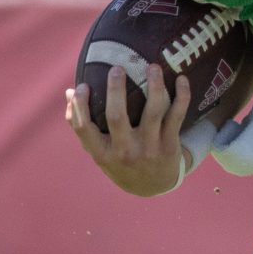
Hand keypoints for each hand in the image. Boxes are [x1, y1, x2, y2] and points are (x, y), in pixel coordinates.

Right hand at [66, 63, 192, 195]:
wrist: (153, 186)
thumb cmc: (120, 161)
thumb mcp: (99, 151)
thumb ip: (84, 125)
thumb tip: (69, 91)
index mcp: (103, 153)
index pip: (83, 128)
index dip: (79, 106)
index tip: (82, 85)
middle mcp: (125, 151)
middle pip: (116, 117)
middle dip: (115, 90)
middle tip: (117, 68)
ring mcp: (149, 148)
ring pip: (152, 112)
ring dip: (154, 86)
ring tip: (152, 67)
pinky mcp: (170, 145)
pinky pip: (176, 116)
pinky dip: (182, 96)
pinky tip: (182, 80)